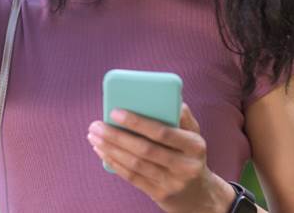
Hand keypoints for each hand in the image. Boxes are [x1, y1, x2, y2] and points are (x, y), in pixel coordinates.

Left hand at [86, 102, 235, 212]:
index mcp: (194, 145)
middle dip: (116, 136)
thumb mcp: (195, 135)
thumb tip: (171, 98)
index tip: (115, 112)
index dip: (137, 122)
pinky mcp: (160, 195)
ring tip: (95, 137)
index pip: (162, 132)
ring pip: (135, 164)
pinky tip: (103, 153)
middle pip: (144, 149)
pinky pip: (133, 177)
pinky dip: (115, 163)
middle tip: (96, 125)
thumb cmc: (190, 155)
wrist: (198, 195)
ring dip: (111, 149)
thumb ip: (183, 117)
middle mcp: (185, 166)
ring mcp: (172, 182)